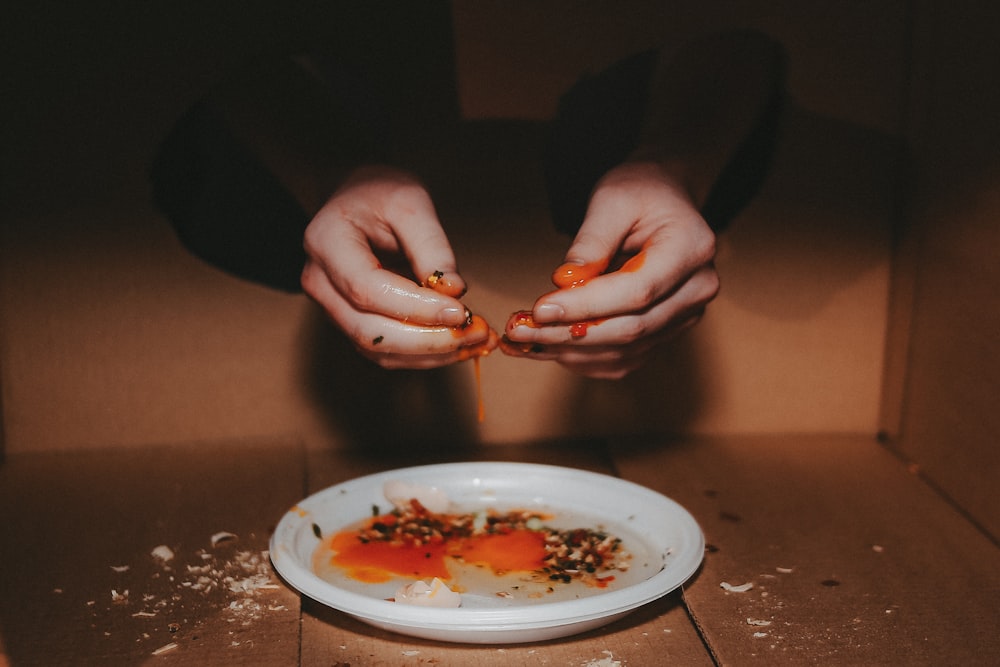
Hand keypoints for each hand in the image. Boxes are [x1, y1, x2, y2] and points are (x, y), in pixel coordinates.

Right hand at [301, 166, 497, 368]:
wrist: (359, 197)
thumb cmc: (380, 192)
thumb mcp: (410, 201)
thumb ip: (431, 246)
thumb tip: (453, 291)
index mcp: (326, 243)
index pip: (367, 290)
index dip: (416, 307)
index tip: (459, 310)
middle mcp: (320, 282)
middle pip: (368, 331)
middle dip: (427, 340)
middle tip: (474, 333)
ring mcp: (332, 307)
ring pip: (378, 349)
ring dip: (429, 353)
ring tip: (474, 341)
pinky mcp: (352, 321)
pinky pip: (385, 350)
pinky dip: (423, 353)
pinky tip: (457, 344)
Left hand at [500, 161, 718, 378]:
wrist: (660, 198)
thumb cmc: (640, 190)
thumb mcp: (612, 199)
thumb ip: (591, 241)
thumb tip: (565, 282)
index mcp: (691, 250)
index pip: (637, 291)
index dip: (586, 305)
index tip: (540, 308)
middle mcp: (697, 289)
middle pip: (631, 329)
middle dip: (569, 333)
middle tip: (520, 330)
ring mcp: (684, 315)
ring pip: (624, 351)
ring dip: (571, 351)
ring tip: (525, 339)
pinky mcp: (665, 332)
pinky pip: (623, 359)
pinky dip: (583, 358)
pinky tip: (549, 346)